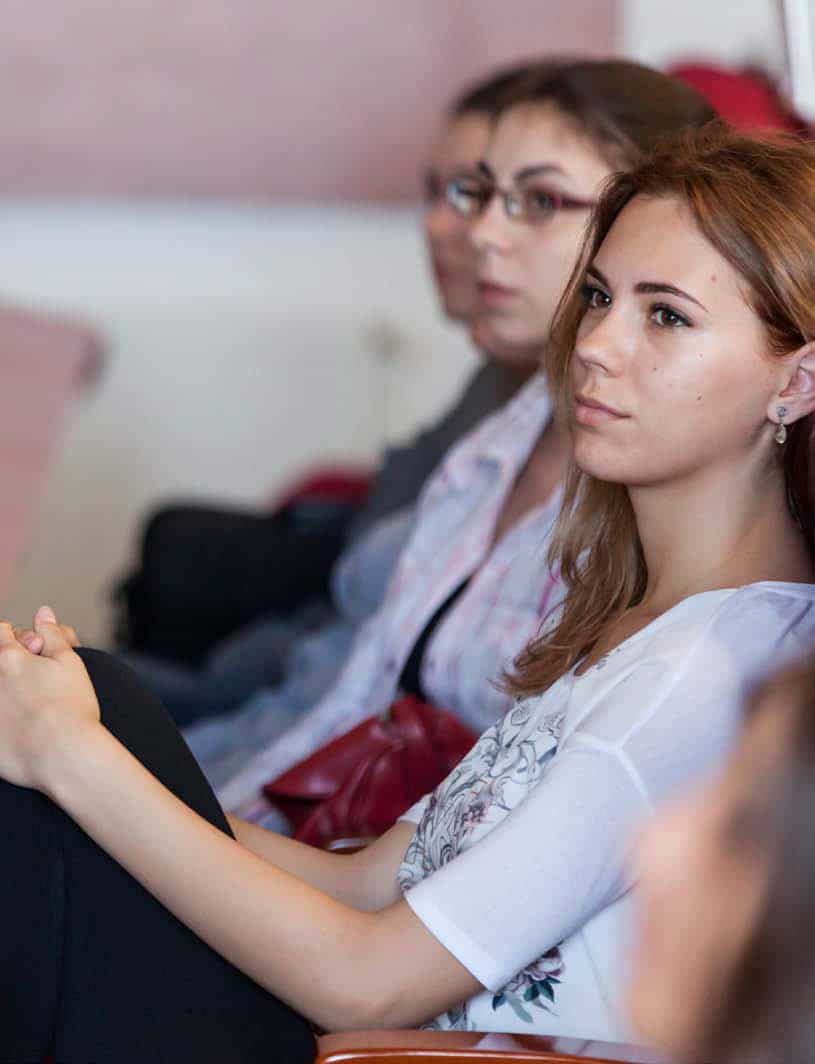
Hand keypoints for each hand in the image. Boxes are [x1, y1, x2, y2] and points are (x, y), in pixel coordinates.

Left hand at [0, 606, 99, 791]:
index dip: (17, 638)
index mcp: (7, 657)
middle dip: (8, 662)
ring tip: (26, 703)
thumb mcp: (69, 662)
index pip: (0, 632)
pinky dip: (3, 717)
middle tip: (31, 679)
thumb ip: (53, 635)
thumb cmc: (72, 707)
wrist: (64, 756)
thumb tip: (42, 612)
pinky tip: (16, 725)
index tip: (33, 652)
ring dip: (6, 691)